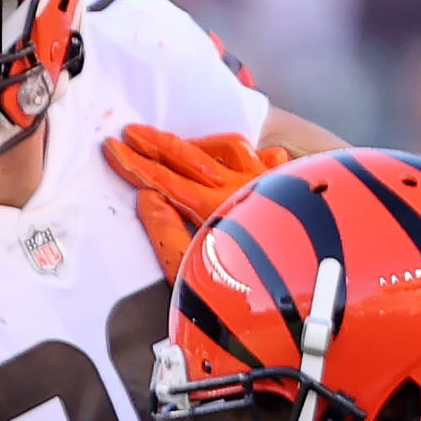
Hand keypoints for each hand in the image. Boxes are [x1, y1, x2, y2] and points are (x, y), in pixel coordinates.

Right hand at [105, 124, 293, 277]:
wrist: (308, 285)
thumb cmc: (250, 288)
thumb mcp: (195, 269)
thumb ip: (168, 233)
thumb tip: (147, 198)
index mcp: (213, 207)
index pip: (163, 179)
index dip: (134, 163)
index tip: (113, 148)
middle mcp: (240, 186)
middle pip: (191, 156)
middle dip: (158, 143)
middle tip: (133, 132)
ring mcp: (267, 184)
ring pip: (230, 149)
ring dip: (200, 144)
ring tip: (184, 145)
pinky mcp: (287, 190)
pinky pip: (265, 159)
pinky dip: (246, 155)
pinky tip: (242, 159)